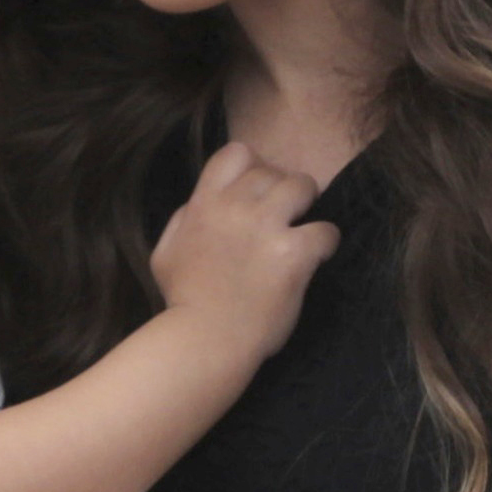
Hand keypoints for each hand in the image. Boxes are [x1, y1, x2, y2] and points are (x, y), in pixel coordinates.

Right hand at [148, 140, 335, 355]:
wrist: (205, 339)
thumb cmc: (183, 301)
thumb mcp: (164, 253)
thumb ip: (183, 220)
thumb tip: (199, 204)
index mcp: (204, 203)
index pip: (236, 152)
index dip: (253, 166)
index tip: (257, 191)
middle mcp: (235, 207)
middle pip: (274, 170)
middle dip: (282, 190)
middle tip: (285, 215)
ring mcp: (266, 228)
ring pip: (303, 186)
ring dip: (308, 205)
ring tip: (303, 227)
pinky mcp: (294, 254)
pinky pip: (326, 230)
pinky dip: (326, 242)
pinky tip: (317, 256)